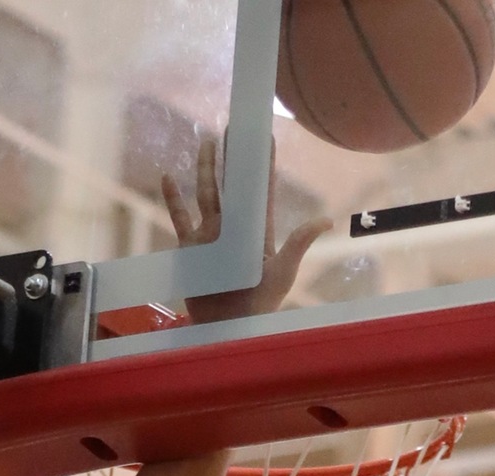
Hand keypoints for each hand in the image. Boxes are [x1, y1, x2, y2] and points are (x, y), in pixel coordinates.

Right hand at [162, 134, 331, 324]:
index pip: (261, 190)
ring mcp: (211, 236)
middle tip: (233, 128)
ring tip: (206, 141)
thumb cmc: (259, 305)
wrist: (228, 328)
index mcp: (257, 230)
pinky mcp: (191, 248)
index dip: (263, 164)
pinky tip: (167, 177)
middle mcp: (234, 228)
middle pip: (232, 184)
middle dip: (233, 157)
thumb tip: (327, 220)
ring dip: (206, 168)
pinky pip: (179, 217)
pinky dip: (172, 198)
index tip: (264, 137)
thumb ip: (299, 243)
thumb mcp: (283, 273)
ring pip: (206, 192)